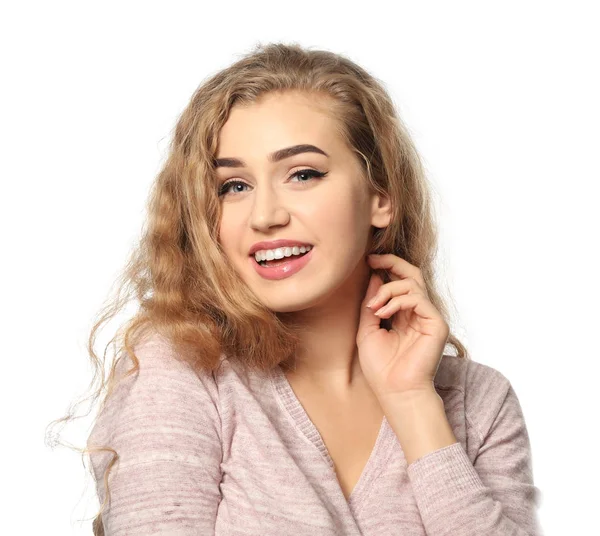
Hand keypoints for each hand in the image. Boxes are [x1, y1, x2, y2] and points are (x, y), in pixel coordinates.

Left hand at [356, 254, 449, 401]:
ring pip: (412, 283)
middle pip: (411, 274)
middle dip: (391, 262)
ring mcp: (429, 317)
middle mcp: (418, 313)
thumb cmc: (381, 367)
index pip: (400, 281)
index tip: (368, 260)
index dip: (386, 266)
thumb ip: (371, 303)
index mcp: (404, 314)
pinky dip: (397, 300)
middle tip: (372, 260)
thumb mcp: (367, 329)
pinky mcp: (437, 324)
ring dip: (387, 289)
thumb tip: (373, 276)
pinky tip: (383, 312)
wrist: (394, 392)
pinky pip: (418, 298)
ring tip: (374, 306)